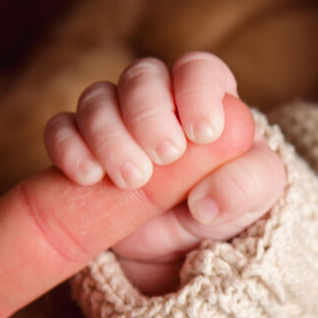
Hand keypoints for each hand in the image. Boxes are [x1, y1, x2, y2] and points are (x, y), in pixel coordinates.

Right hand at [44, 52, 285, 293]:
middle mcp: (158, 100)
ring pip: (96, 100)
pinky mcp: (82, 149)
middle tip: (166, 156)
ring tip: (132, 180)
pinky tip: (87, 177)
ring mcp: (115, 122)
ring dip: (110, 136)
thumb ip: (247, 186)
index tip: (202, 132)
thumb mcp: (257, 197)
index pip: (197, 69)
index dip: (196, 91)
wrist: (182, 247)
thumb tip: (207, 201)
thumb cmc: (226, 204)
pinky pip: (60, 130)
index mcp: (205, 96)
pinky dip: (69, 148)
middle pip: (141, 77)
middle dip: (149, 113)